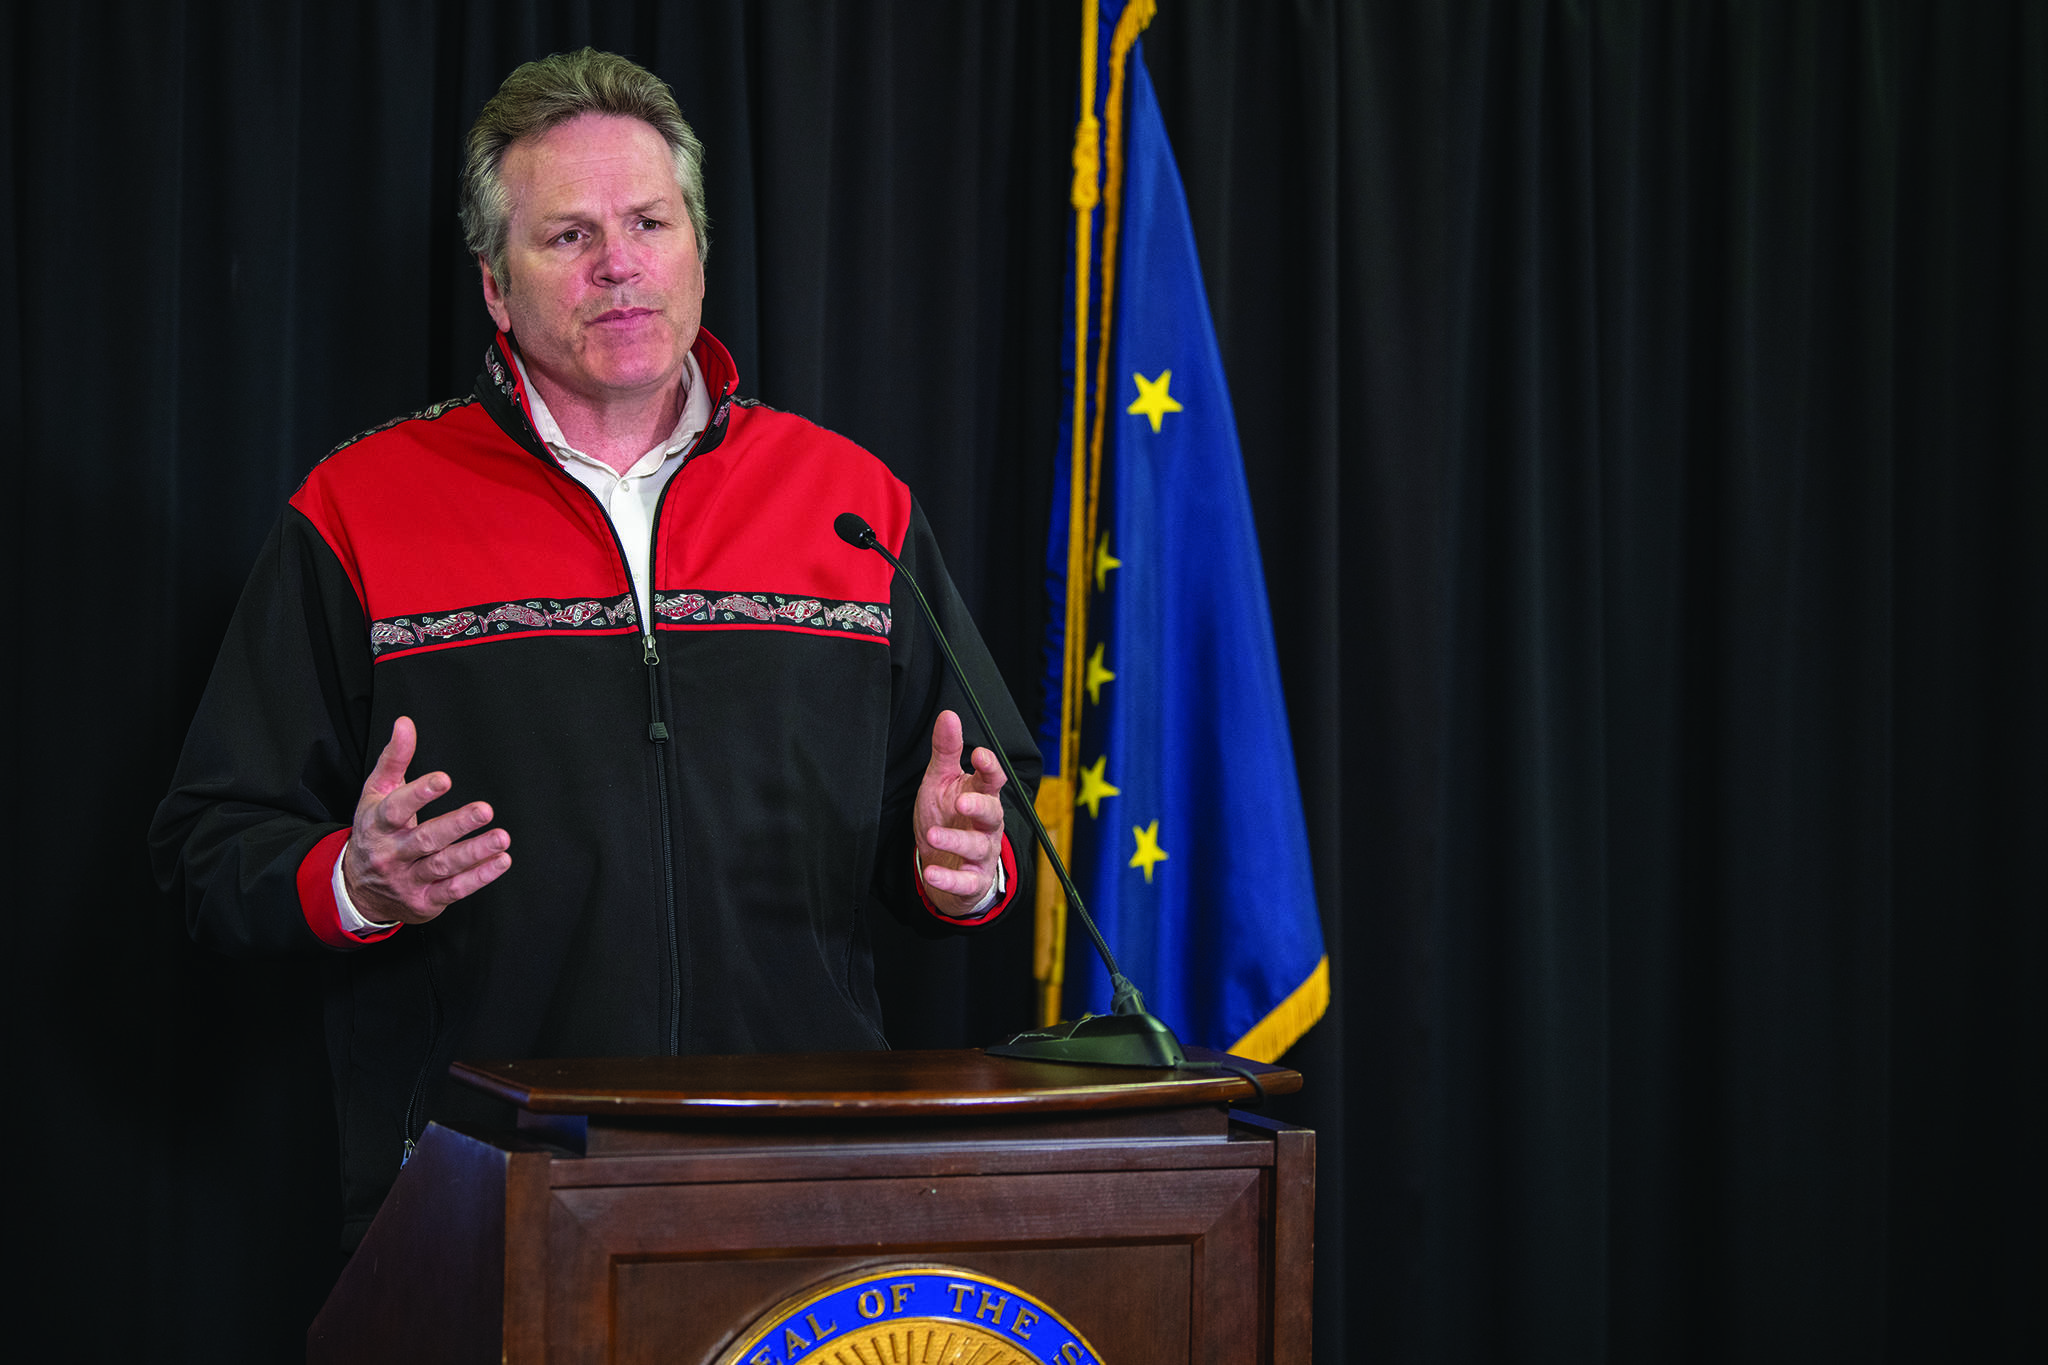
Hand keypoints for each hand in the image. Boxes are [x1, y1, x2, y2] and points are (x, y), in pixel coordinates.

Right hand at [341, 716, 510, 925]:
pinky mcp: (426, 901)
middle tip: (485, 810)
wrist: (358, 889)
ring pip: (443, 866)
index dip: (418, 794)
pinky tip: (500, 861)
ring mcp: (408, 879)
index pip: (396, 809)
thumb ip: (394, 759)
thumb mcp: (376, 794)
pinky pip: (454, 889)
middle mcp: (392, 854)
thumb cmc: (375, 831)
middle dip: (456, 825)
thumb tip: (405, 723)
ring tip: (501, 838)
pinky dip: (479, 877)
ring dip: (475, 852)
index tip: (444, 779)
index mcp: (378, 824)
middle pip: (425, 839)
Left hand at [913, 709, 1007, 915]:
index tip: (981, 754)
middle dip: (979, 806)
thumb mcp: (942, 781)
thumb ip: (947, 751)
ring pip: (977, 847)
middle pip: (992, 813)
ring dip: (956, 841)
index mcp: (980, 795)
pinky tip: (932, 874)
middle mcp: (986, 824)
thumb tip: (948, 715)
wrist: (945, 862)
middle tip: (961, 800)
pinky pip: (964, 882)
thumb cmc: (947, 815)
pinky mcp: (972, 880)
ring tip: (934, 835)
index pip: (992, 780)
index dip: (990, 768)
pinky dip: (949, 879)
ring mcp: (981, 853)